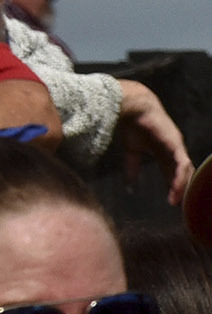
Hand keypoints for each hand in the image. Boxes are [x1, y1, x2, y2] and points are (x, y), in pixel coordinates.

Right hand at [118, 78, 191, 209]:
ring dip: (181, 187)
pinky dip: (179, 177)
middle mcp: (174, 151)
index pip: (173, 173)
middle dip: (181, 189)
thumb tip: (128, 188)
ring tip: (175, 201)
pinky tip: (175, 188)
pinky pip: (181, 164)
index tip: (172, 202)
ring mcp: (177, 147)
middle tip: (178, 206)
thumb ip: (131, 169)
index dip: (173, 186)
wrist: (132, 108)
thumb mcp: (131, 152)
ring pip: (185, 171)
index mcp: (164, 152)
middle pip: (183, 174)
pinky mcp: (175, 144)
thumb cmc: (132, 126)